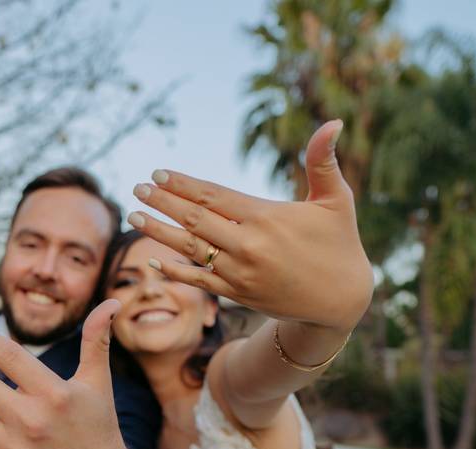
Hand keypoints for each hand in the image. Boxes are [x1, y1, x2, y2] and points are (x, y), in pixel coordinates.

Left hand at [130, 120, 372, 333]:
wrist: (342, 301)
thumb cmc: (340, 243)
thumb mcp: (337, 200)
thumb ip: (323, 160)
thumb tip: (334, 120)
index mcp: (266, 217)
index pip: (213, 196)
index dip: (183, 184)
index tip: (158, 173)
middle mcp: (248, 245)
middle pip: (194, 220)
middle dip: (162, 203)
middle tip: (137, 188)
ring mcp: (241, 273)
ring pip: (191, 250)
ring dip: (159, 232)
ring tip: (133, 216)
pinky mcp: (239, 295)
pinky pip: (200, 281)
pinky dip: (175, 271)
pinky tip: (154, 261)